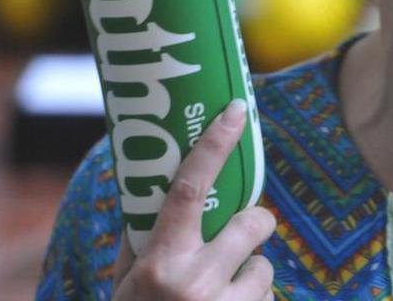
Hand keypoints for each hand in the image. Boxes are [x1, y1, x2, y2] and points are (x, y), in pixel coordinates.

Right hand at [112, 100, 275, 299]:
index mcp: (160, 263)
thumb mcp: (126, 284)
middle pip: (254, 222)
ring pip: (266, 269)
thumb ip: (145, 241)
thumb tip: (160, 185)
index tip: (237, 110)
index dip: (215, 145)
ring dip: (250, 278)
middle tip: (241, 235)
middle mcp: (195, 284)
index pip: (190, 188)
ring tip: (220, 299)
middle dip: (254, 224)